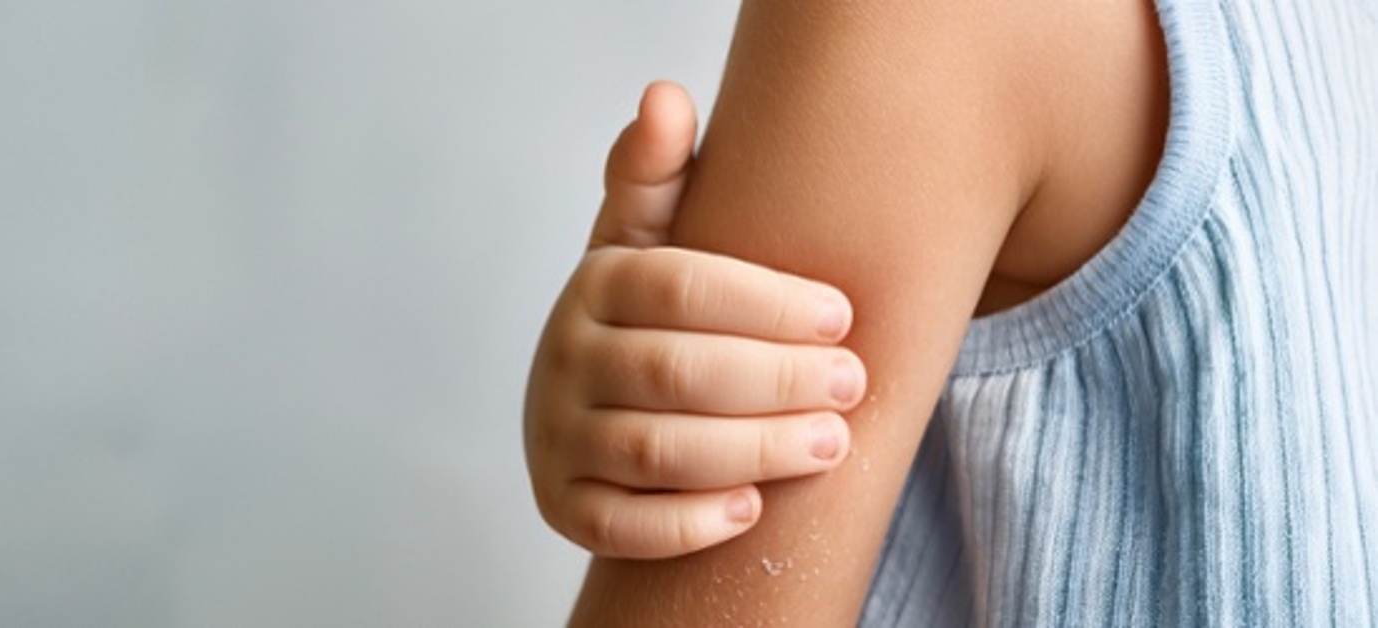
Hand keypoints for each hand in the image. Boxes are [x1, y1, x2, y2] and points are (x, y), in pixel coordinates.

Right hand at [524, 82, 866, 558]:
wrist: (589, 406)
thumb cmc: (646, 319)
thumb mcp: (645, 244)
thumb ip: (656, 177)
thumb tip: (664, 95)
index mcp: (594, 286)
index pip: (677, 287)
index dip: (764, 303)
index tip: (841, 316)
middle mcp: (564, 359)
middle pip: (673, 371)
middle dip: (774, 380)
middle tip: (851, 385)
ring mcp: (558, 436)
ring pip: (654, 451)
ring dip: (751, 449)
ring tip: (829, 443)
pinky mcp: (564, 505)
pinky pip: (621, 525)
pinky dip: (687, 522)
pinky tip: (751, 508)